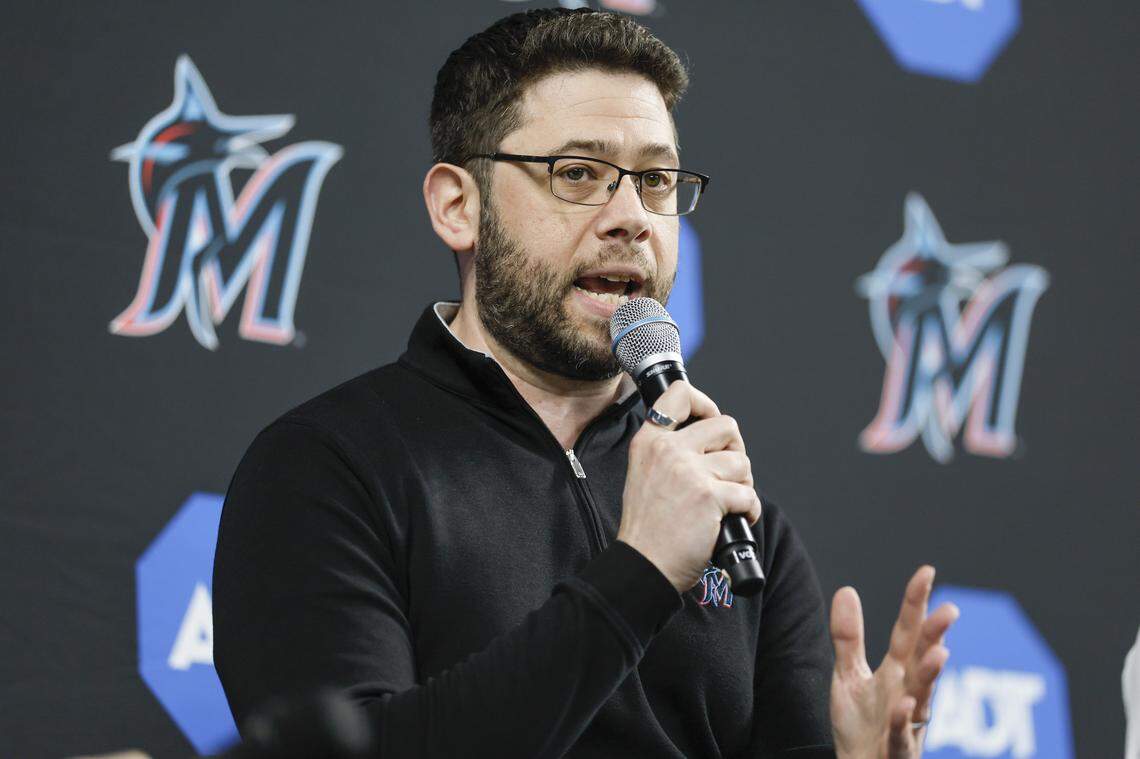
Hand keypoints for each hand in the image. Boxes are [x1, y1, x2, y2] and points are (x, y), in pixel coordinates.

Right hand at [617, 381, 761, 592]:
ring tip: (728, 503)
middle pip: (725, 425)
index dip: (705, 403)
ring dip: (742, 484)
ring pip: (741, 462)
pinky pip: (748, 494)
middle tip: (729, 472)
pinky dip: (749, 511)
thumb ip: (669, 451)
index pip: (679, 394)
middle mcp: (667, 450)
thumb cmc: (648, 528)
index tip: (711, 419)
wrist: (643, 565)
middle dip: (735, 449)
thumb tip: (710, 439)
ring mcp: (689, 472)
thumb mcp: (644, 474)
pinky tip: (735, 521)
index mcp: (648, 441)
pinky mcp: (709, 497)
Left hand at [830, 566, 958, 758]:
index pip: (908, 630)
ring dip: (931, 675)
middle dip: (936, 636)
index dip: (916, 602)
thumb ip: (849, 637)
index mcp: (897, 670)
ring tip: (940, 653)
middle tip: (950, 610)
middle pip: (923, 658)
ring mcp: (907, 721)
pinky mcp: (896, 750)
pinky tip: (903, 705)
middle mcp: (908, 691)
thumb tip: (847, 589)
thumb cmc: (860, 727)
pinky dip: (901, 721)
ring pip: (923, 695)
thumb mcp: (848, 676)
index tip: (927, 571)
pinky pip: (900, 735)